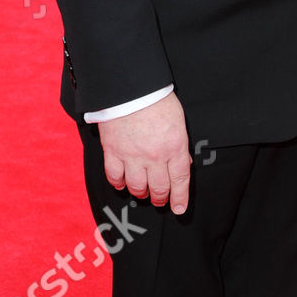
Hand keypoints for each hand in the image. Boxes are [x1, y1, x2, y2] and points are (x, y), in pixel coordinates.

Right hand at [98, 92, 191, 214]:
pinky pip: (115, 176)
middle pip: (158, 188)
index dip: (180, 198)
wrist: (130, 88)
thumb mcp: (178, 121)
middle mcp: (154, 156)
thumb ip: (180, 144)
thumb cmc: (157, 99)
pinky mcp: (113, 151)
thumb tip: (183, 163)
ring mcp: (132, 155)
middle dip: (160, 198)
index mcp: (175, 147)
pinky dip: (118, 183)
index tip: (179, 209)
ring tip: (142, 192)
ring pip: (136, 186)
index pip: (180, 180)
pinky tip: (121, 184)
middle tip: (159, 201)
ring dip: (140, 193)